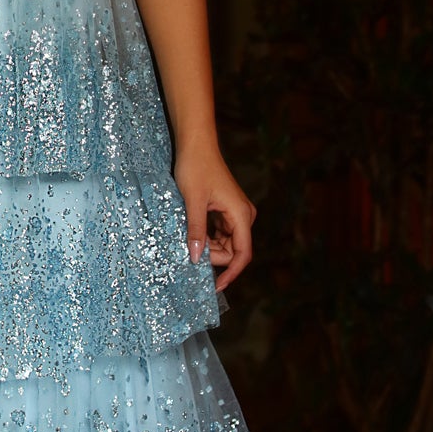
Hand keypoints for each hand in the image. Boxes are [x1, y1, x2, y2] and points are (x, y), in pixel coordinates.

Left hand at [174, 146, 254, 290]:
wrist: (196, 145)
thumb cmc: (195, 168)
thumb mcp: (192, 201)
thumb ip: (196, 230)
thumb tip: (196, 258)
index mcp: (241, 214)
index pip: (243, 254)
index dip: (231, 273)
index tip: (215, 287)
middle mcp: (243, 216)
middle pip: (232, 251)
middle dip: (212, 256)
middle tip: (189, 247)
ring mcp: (235, 214)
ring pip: (225, 244)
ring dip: (208, 247)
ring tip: (189, 235)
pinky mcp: (226, 211)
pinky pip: (219, 234)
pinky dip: (207, 238)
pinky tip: (193, 231)